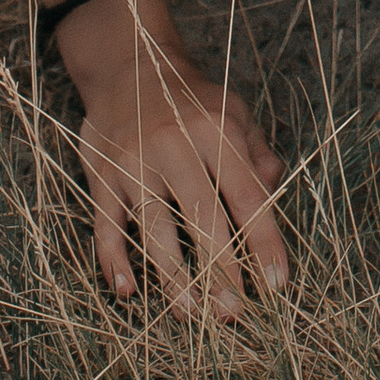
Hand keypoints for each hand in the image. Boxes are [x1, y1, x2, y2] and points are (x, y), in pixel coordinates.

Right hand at [62, 0, 288, 318]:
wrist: (129, 63)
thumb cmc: (191, 98)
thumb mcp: (234, 110)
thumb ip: (257, 151)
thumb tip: (277, 190)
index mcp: (215, 130)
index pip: (247, 194)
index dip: (264, 240)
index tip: (278, 283)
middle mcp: (174, 146)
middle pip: (202, 216)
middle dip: (221, 270)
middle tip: (235, 314)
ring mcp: (134, 162)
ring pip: (154, 228)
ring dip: (173, 277)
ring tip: (192, 315)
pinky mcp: (101, 176)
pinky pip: (106, 225)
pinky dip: (115, 261)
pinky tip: (129, 292)